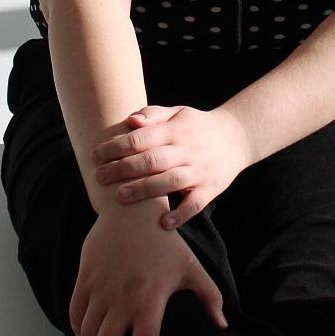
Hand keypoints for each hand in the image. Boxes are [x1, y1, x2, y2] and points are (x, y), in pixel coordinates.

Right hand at [69, 203, 228, 335]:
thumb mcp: (192, 269)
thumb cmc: (166, 242)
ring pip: (88, 333)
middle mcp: (123, 299)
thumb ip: (210, 298)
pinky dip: (77, 331)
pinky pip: (76, 312)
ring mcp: (101, 289)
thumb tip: (223, 325)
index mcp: (150, 302)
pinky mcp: (86, 278)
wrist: (132, 212)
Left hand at [91, 104, 253, 228]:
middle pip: (152, 160)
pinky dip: (180, 214)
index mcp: (176, 130)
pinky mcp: (210, 189)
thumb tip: (130, 121)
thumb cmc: (197, 126)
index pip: (142, 138)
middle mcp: (188, 150)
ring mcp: (200, 171)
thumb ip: (153, 115)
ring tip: (120, 196)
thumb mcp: (178, 113)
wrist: (237, 137)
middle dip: (123, 169)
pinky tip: (163, 223)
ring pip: (170, 181)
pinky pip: (195, 204)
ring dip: (144, 190)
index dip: (117, 146)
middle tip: (100, 177)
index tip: (97, 155)